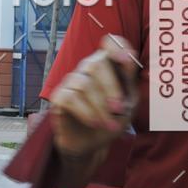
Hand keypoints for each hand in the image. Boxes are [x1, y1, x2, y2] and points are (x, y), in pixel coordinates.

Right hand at [49, 35, 138, 159]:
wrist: (92, 143)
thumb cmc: (112, 119)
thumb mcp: (129, 103)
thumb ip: (129, 81)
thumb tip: (127, 58)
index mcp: (108, 66)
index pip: (109, 43)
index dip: (116, 46)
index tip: (126, 60)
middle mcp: (87, 69)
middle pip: (96, 64)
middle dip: (110, 88)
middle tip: (118, 109)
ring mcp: (71, 81)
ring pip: (84, 85)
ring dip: (100, 108)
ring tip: (109, 124)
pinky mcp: (59, 97)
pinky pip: (71, 98)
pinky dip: (86, 112)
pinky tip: (94, 122)